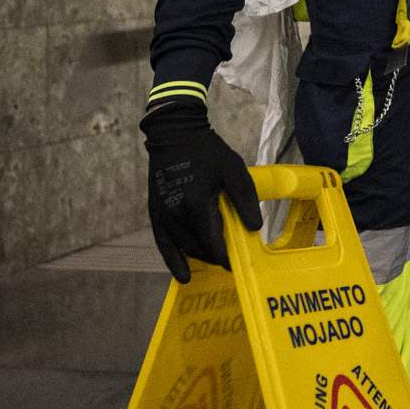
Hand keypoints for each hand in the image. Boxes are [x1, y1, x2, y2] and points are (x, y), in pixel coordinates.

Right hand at [142, 95, 260, 281]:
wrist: (174, 133)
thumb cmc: (207, 150)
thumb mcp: (234, 171)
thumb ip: (245, 201)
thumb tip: (254, 229)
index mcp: (197, 206)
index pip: (214, 246)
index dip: (228, 258)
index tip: (239, 263)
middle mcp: (177, 215)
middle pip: (200, 250)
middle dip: (216, 256)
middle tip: (231, 256)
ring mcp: (164, 215)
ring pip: (185, 248)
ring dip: (201, 256)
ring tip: (215, 257)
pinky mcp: (155, 212)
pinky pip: (164, 244)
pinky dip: (173, 261)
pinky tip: (183, 276)